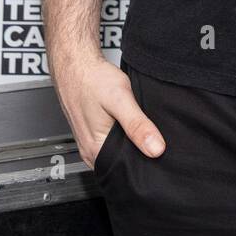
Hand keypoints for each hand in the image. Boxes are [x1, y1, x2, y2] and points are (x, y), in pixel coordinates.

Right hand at [52, 52, 165, 167]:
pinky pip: (112, 143)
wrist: (75, 63)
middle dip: (140, 155)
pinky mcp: (92, 133)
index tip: (160, 155)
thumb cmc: (92, 79)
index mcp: (96, 151)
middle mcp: (90, 152)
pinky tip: (130, 125)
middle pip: (122, 164)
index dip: (145, 165)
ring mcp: (89, 143)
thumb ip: (137, 125)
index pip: (126, 172)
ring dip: (131, 145)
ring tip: (143, 131)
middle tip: (155, 140)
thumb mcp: (120, 99)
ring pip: (117, 153)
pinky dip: (123, 136)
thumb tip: (156, 149)